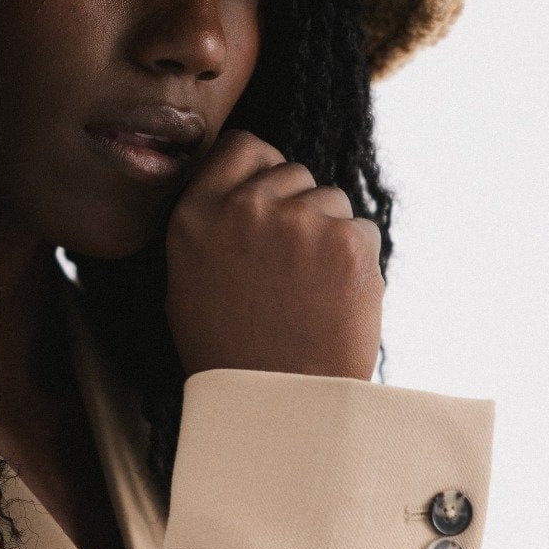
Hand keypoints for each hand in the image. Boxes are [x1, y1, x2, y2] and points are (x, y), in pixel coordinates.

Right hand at [164, 129, 384, 381]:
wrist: (280, 403)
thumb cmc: (230, 351)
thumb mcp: (186, 284)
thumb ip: (210, 226)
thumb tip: (240, 190)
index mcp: (197, 214)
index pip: (243, 146)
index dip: (264, 169)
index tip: (272, 198)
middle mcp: (246, 207)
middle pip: (293, 171)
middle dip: (299, 206)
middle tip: (291, 265)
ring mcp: (299, 221)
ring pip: (332, 199)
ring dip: (329, 234)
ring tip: (311, 290)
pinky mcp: (347, 242)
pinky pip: (363, 230)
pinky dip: (357, 261)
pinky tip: (335, 298)